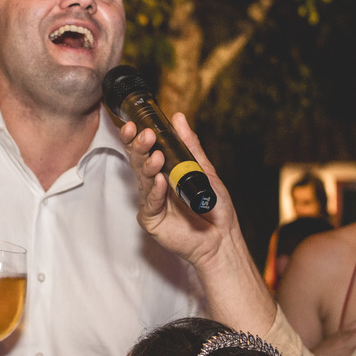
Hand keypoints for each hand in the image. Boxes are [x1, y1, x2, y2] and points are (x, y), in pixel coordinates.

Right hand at [119, 115, 238, 268]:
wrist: (221, 236)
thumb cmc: (213, 206)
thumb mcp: (203, 169)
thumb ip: (189, 145)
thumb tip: (178, 118)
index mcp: (163, 170)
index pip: (144, 150)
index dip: (136, 137)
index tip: (135, 124)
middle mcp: (153, 184)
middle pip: (139, 162)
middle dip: (139, 147)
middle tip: (144, 135)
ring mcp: (151, 202)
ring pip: (143, 180)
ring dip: (148, 166)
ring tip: (155, 156)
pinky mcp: (151, 219)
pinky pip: (151, 202)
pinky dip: (156, 191)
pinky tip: (160, 181)